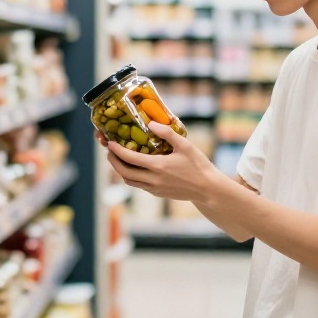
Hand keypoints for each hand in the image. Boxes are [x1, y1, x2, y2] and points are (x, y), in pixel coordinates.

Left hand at [104, 122, 221, 201]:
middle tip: (109, 150)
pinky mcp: (157, 194)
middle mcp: (153, 179)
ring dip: (120, 170)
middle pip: (124, 172)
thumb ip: (167, 133)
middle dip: (113, 161)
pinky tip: (134, 167)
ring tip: (118, 158)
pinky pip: (138, 185)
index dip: (117, 150)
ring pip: (129, 181)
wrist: (207, 189)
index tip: (109, 143)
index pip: (130, 158)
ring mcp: (154, 188)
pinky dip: (131, 176)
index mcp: (158, 166)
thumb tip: (150, 123)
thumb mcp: (185, 145)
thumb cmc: (198, 165)